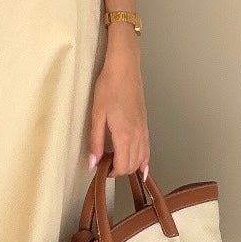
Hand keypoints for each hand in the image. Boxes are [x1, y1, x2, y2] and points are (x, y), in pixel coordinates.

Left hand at [88, 40, 149, 177]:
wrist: (124, 69)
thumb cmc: (108, 88)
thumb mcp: (97, 114)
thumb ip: (95, 141)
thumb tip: (92, 163)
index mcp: (125, 135)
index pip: (123, 166)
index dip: (112, 172)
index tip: (101, 167)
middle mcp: (138, 135)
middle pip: (133, 165)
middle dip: (120, 170)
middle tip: (105, 163)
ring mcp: (144, 130)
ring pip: (142, 158)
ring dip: (131, 165)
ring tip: (116, 160)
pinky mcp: (145, 124)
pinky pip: (148, 148)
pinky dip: (144, 159)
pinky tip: (141, 165)